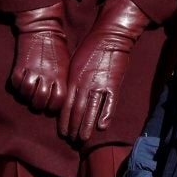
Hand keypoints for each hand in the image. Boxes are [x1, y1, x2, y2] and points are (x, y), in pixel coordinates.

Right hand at [10, 2, 68, 111]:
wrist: (42, 29)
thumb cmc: (57, 47)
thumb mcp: (66, 64)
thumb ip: (63, 81)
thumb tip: (60, 100)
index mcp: (61, 75)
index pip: (57, 101)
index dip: (53, 108)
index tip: (51, 106)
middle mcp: (47, 75)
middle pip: (40, 102)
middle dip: (39, 106)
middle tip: (38, 102)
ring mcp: (32, 72)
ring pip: (26, 96)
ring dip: (27, 98)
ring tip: (30, 95)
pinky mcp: (19, 68)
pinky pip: (16, 86)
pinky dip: (18, 88)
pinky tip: (22, 85)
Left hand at [58, 0, 148, 141]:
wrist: (109, 36)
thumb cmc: (89, 48)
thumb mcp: (74, 63)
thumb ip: (70, 81)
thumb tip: (66, 98)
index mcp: (73, 79)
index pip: (66, 106)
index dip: (64, 121)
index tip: (63, 133)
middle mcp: (84, 84)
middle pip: (77, 111)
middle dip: (74, 127)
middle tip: (73, 139)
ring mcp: (99, 84)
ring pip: (91, 110)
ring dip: (87, 126)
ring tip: (84, 138)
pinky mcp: (113, 82)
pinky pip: (109, 103)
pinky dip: (106, 115)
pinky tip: (102, 126)